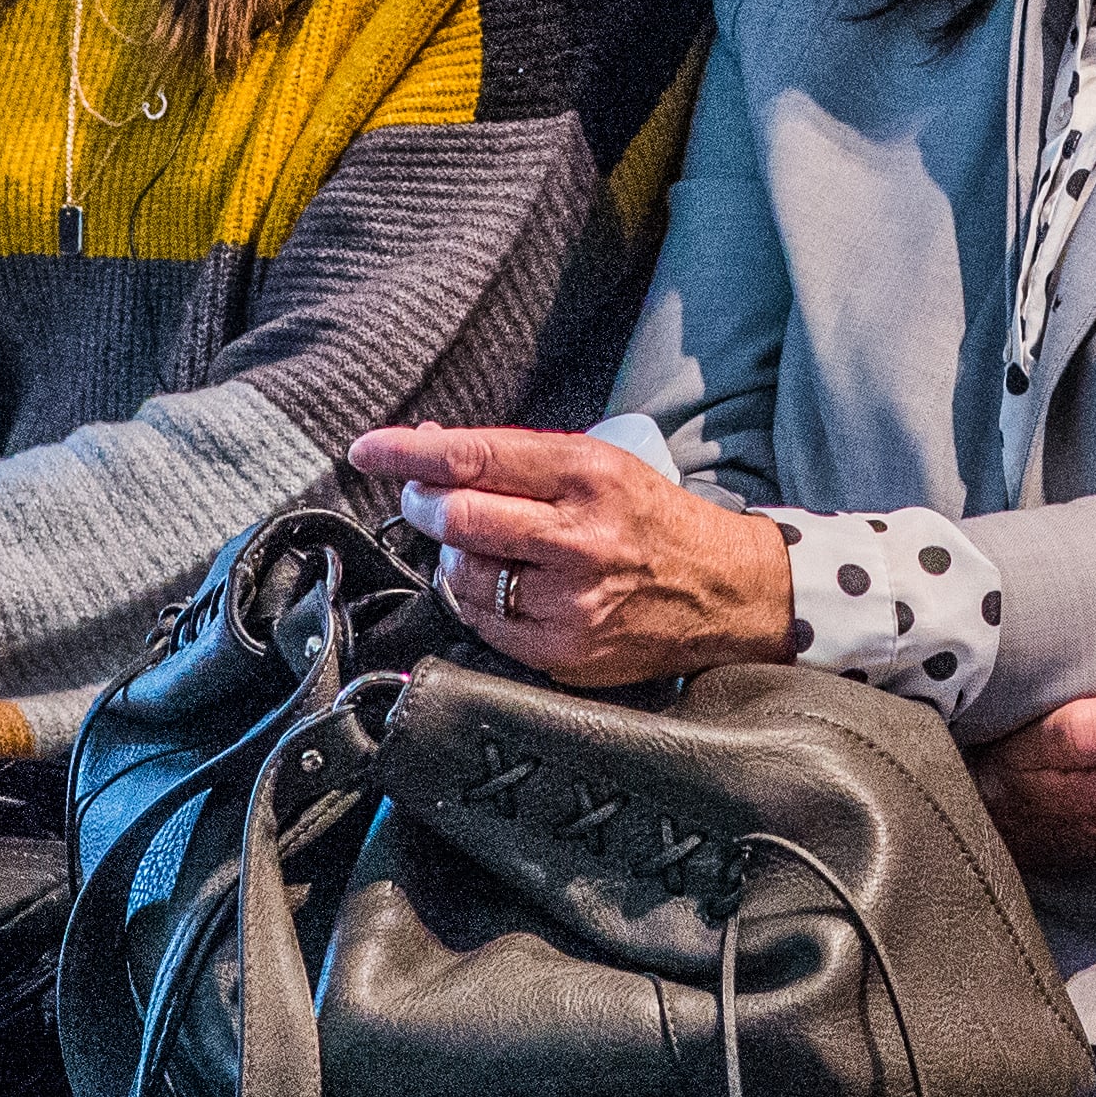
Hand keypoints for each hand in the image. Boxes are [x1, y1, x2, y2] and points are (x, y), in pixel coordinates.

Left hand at [353, 424, 794, 685]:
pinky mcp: (565, 651)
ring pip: (464, 576)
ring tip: (481, 547)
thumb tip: (432, 445)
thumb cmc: (655, 521)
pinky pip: (484, 624)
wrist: (727, 593)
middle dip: (423, 505)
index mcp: (589, 475)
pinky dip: (476, 600)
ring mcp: (571, 601)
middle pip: (459, 519)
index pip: (477, 458)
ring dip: (452, 557)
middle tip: (421, 499)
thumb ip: (518, 459)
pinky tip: (501, 585)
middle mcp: (579, 537)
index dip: (410, 453)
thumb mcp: (601, 464)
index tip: (368, 450)